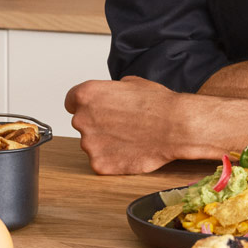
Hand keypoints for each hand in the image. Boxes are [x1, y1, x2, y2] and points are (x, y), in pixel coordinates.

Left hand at [65, 76, 183, 174]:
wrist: (175, 126)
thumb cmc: (157, 104)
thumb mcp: (131, 83)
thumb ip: (110, 91)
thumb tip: (108, 98)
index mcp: (86, 95)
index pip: (71, 102)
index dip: (85, 106)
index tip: (95, 111)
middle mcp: (82, 119)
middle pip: (82, 124)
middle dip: (98, 125)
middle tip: (122, 126)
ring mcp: (89, 144)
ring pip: (92, 144)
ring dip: (106, 143)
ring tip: (130, 138)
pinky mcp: (99, 165)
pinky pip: (101, 162)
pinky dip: (113, 159)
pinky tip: (131, 151)